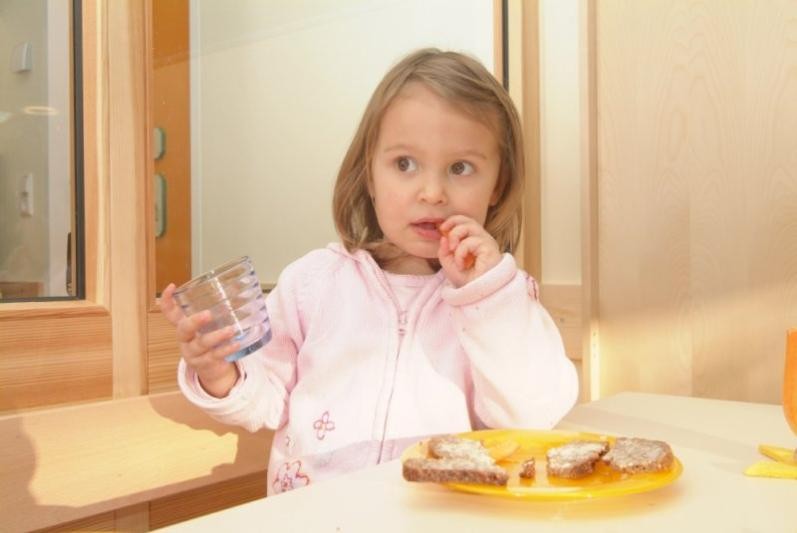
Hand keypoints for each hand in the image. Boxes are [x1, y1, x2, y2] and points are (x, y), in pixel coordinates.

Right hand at [160, 283, 239, 397]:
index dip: (167, 301)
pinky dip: (225, 349)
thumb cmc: (210, 340)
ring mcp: (193, 353)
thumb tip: (239, 289)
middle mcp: (185, 339)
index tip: (171, 287)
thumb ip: (217, 311)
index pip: (169, 313)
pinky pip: (214, 356)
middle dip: (194, 321)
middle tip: (207, 314)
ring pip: (201, 344)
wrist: (212, 369)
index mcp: (183, 326)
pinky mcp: (204, 363)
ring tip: (230, 330)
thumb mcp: (208, 326)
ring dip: (216, 336)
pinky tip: (235, 344)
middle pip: (184, 329)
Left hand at [437, 215, 500, 287]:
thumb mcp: (450, 265)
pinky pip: (470, 242)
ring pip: (469, 226)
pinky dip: (460, 253)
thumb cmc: (468, 282)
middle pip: (468, 219)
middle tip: (444, 234)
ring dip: (455, 236)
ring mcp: (487, 243)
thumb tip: (443, 237)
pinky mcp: (489, 248)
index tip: (441, 229)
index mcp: (474, 241)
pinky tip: (461, 265)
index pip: (465, 222)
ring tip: (452, 251)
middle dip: (453, 223)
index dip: (452, 221)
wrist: (479, 296)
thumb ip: (444, 252)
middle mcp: (482, 240)